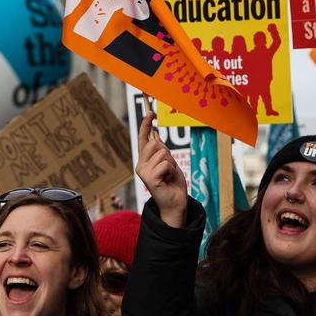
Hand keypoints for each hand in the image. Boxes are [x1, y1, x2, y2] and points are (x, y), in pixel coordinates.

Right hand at [136, 112, 187, 227]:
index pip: (143, 139)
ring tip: (169, 175)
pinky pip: (165, 164)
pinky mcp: (149, 178)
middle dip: (167, 153)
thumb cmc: (172, 184)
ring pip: (162, 153)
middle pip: (155, 144)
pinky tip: (168, 180)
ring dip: (171, 163)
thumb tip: (157, 136)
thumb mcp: (169, 163)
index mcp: (144, 161)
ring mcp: (143, 172)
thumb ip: (162, 152)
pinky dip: (171, 170)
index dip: (146, 125)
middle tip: (169, 168)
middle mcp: (140, 165)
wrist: (175, 204)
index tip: (150, 112)